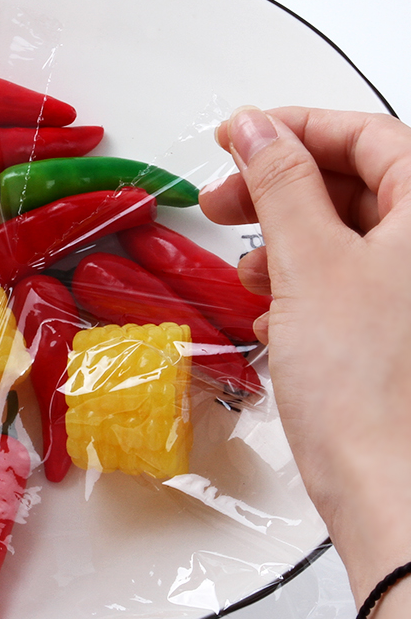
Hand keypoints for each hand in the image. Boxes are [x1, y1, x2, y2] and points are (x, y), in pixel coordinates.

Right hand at [200, 107, 410, 606]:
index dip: (297, 128)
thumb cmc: (369, 392)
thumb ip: (281, 184)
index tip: (240, 135)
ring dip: (284, 241)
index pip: (368, 135)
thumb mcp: (311, 264)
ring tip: (250, 268)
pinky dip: (298, 283)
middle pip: (352, 183)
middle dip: (281, 187)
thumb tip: (256, 128)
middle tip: (226, 197)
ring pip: (341, 234)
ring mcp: (409, 292)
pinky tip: (275, 310)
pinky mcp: (388, 328)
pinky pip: (340, 280)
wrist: (387, 489)